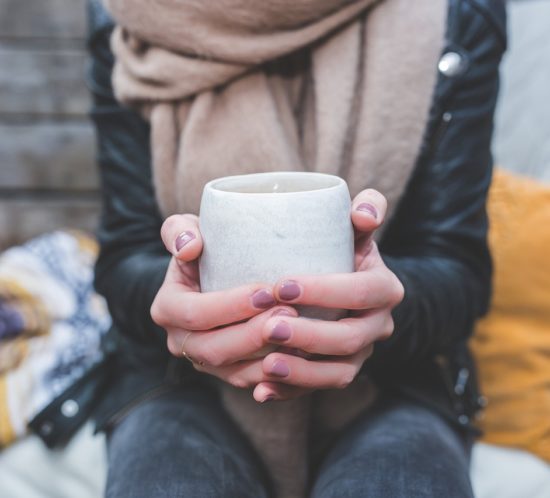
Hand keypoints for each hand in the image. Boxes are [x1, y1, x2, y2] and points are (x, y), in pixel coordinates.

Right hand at [151, 214, 297, 387]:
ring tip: (301, 333)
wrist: (213, 275)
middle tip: (290, 312)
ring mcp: (204, 361)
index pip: (195, 313)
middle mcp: (180, 341)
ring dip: (269, 356)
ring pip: (236, 371)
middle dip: (254, 334)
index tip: (266, 291)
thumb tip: (189, 248)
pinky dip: (276, 373)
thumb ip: (179, 231)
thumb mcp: (187, 230)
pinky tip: (301, 355)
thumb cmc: (205, 248)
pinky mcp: (227, 372)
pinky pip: (251, 381)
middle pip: (215, 349)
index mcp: (167, 308)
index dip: (231, 306)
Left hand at [252, 189, 403, 401]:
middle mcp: (378, 325)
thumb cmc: (340, 248)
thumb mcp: (354, 226)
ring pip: (339, 373)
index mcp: (384, 288)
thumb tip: (363, 213)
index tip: (281, 285)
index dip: (325, 291)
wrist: (343, 285)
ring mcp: (360, 354)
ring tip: (266, 364)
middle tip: (269, 326)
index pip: (361, 291)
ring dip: (302, 373)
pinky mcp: (340, 372)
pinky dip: (291, 392)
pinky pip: (319, 389)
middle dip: (310, 335)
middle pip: (350, 339)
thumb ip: (365, 209)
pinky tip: (262, 391)